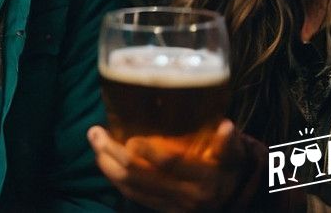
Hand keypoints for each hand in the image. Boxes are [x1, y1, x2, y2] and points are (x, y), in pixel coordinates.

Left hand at [88, 121, 253, 211]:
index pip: (170, 165)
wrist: (235, 196)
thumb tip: (226, 126)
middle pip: (141, 176)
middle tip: (95, 132)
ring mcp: (172, 205)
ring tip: (95, 142)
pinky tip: (103, 162)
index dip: (149, 152)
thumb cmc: (230, 166)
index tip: (130, 138)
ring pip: (132, 188)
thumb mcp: (234, 154)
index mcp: (203, 179)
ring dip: (107, 166)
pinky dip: (115, 179)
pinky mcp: (163, 209)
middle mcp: (185, 195)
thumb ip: (227, 143)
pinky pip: (134, 196)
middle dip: (113, 154)